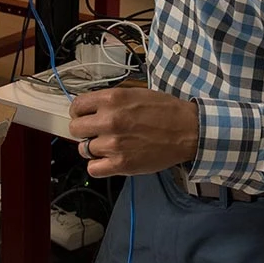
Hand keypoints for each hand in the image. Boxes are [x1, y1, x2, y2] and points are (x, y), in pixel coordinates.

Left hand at [68, 88, 198, 177]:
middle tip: (96, 132)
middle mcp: (109, 120)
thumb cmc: (165, 111)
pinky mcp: (121, 164)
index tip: (84, 116)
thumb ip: (110, 100)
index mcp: (112, 99)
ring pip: (84, 150)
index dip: (79, 112)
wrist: (188, 130)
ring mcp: (114, 144)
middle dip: (84, 130)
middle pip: (75, 129)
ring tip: (110, 145)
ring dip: (94, 148)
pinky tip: (109, 160)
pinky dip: (98, 166)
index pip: (76, 106)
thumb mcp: (135, 93)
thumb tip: (90, 108)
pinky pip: (93, 169)